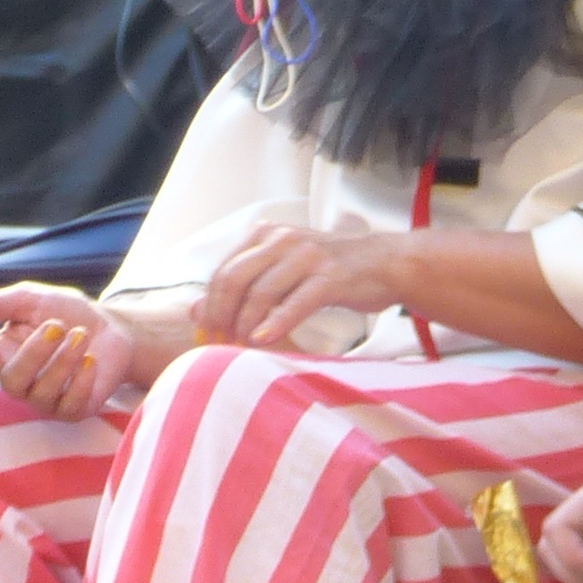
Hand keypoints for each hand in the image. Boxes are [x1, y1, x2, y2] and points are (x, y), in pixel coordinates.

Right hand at [0, 285, 140, 418]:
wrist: (110, 327)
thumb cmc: (64, 312)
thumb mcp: (28, 299)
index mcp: (1, 355)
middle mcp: (19, 382)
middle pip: (11, 383)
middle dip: (34, 354)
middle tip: (57, 325)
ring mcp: (45, 400)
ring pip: (41, 394)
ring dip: (63, 362)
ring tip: (81, 335)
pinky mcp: (73, 410)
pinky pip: (69, 406)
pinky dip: (80, 381)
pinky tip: (91, 361)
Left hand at [198, 224, 409, 352]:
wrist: (386, 263)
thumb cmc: (333, 271)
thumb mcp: (285, 271)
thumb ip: (245, 285)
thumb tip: (196, 310)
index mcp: (267, 235)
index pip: (224, 269)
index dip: (211, 304)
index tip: (208, 332)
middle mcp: (284, 240)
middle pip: (235, 278)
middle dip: (222, 314)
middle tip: (220, 342)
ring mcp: (308, 256)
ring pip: (262, 291)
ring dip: (246, 323)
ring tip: (240, 347)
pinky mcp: (330, 277)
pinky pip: (296, 302)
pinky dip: (276, 322)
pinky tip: (263, 340)